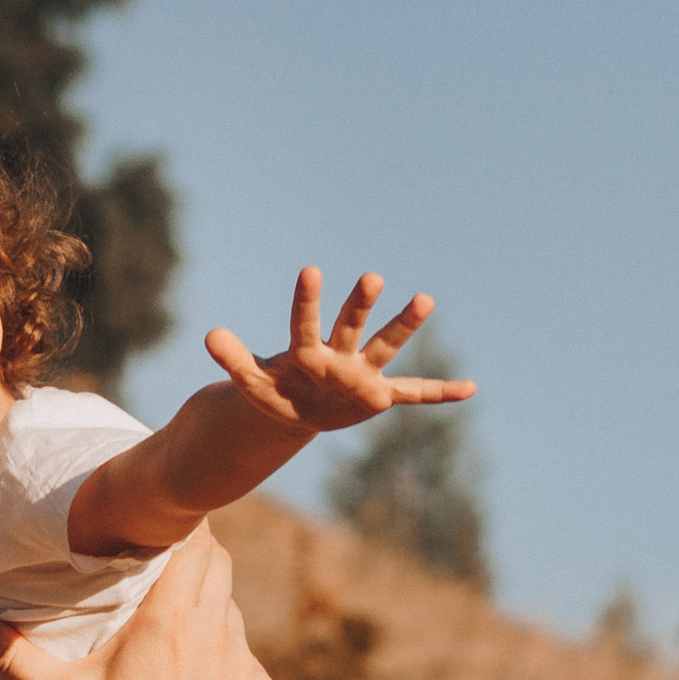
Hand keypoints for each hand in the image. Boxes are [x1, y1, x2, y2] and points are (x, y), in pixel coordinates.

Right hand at [0, 526, 269, 679]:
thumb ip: (15, 658)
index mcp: (170, 616)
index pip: (195, 536)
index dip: (180, 520)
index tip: (156, 519)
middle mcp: (214, 627)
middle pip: (218, 563)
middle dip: (193, 554)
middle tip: (159, 562)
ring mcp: (243, 660)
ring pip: (231, 608)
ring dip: (207, 605)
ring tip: (173, 624)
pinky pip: (242, 656)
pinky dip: (221, 655)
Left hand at [202, 266, 472, 439]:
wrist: (294, 409)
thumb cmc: (273, 390)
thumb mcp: (250, 381)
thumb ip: (234, 358)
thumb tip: (208, 335)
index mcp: (306, 351)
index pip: (305, 323)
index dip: (306, 300)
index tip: (311, 270)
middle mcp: (339, 355)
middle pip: (350, 325)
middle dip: (359, 304)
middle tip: (371, 278)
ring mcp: (362, 374)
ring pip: (385, 346)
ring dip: (403, 325)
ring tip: (425, 298)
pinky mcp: (377, 396)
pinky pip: (413, 395)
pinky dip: (439, 395)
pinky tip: (470, 390)